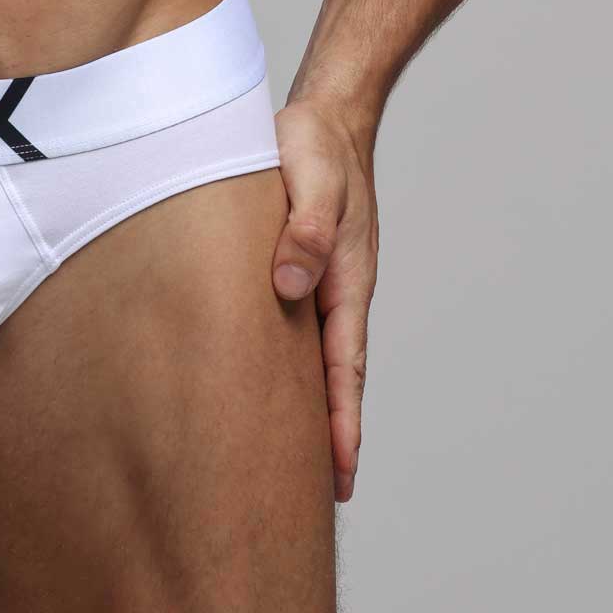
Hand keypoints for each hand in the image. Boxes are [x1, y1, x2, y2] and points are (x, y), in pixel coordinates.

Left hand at [270, 94, 378, 502]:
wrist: (324, 116)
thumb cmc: (316, 145)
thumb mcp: (312, 179)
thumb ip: (305, 230)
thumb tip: (290, 286)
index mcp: (345, 280)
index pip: (343, 367)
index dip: (341, 421)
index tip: (339, 473)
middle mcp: (335, 291)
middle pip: (334, 377)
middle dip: (330, 434)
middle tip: (322, 497)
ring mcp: (319, 283)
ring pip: (313, 357)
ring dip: (308, 403)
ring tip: (292, 459)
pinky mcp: (297, 268)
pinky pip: (295, 328)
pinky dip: (289, 364)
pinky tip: (267, 381)